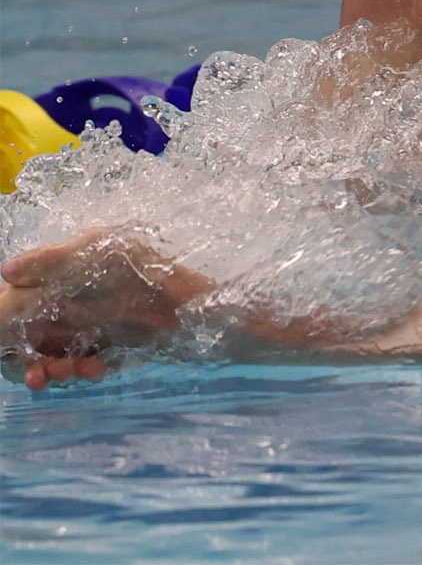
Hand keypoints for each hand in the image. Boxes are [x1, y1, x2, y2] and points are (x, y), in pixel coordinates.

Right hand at [1, 227, 211, 389]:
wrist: (198, 308)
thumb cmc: (148, 270)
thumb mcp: (100, 251)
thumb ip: (52, 260)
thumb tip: (5, 273)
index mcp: (59, 275)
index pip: (15, 304)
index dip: (7, 326)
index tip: (9, 346)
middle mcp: (69, 300)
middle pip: (29, 336)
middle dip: (27, 359)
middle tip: (37, 376)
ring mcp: (89, 324)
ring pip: (52, 354)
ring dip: (53, 368)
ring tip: (68, 373)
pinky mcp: (109, 345)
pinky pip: (81, 364)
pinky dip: (81, 370)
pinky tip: (95, 369)